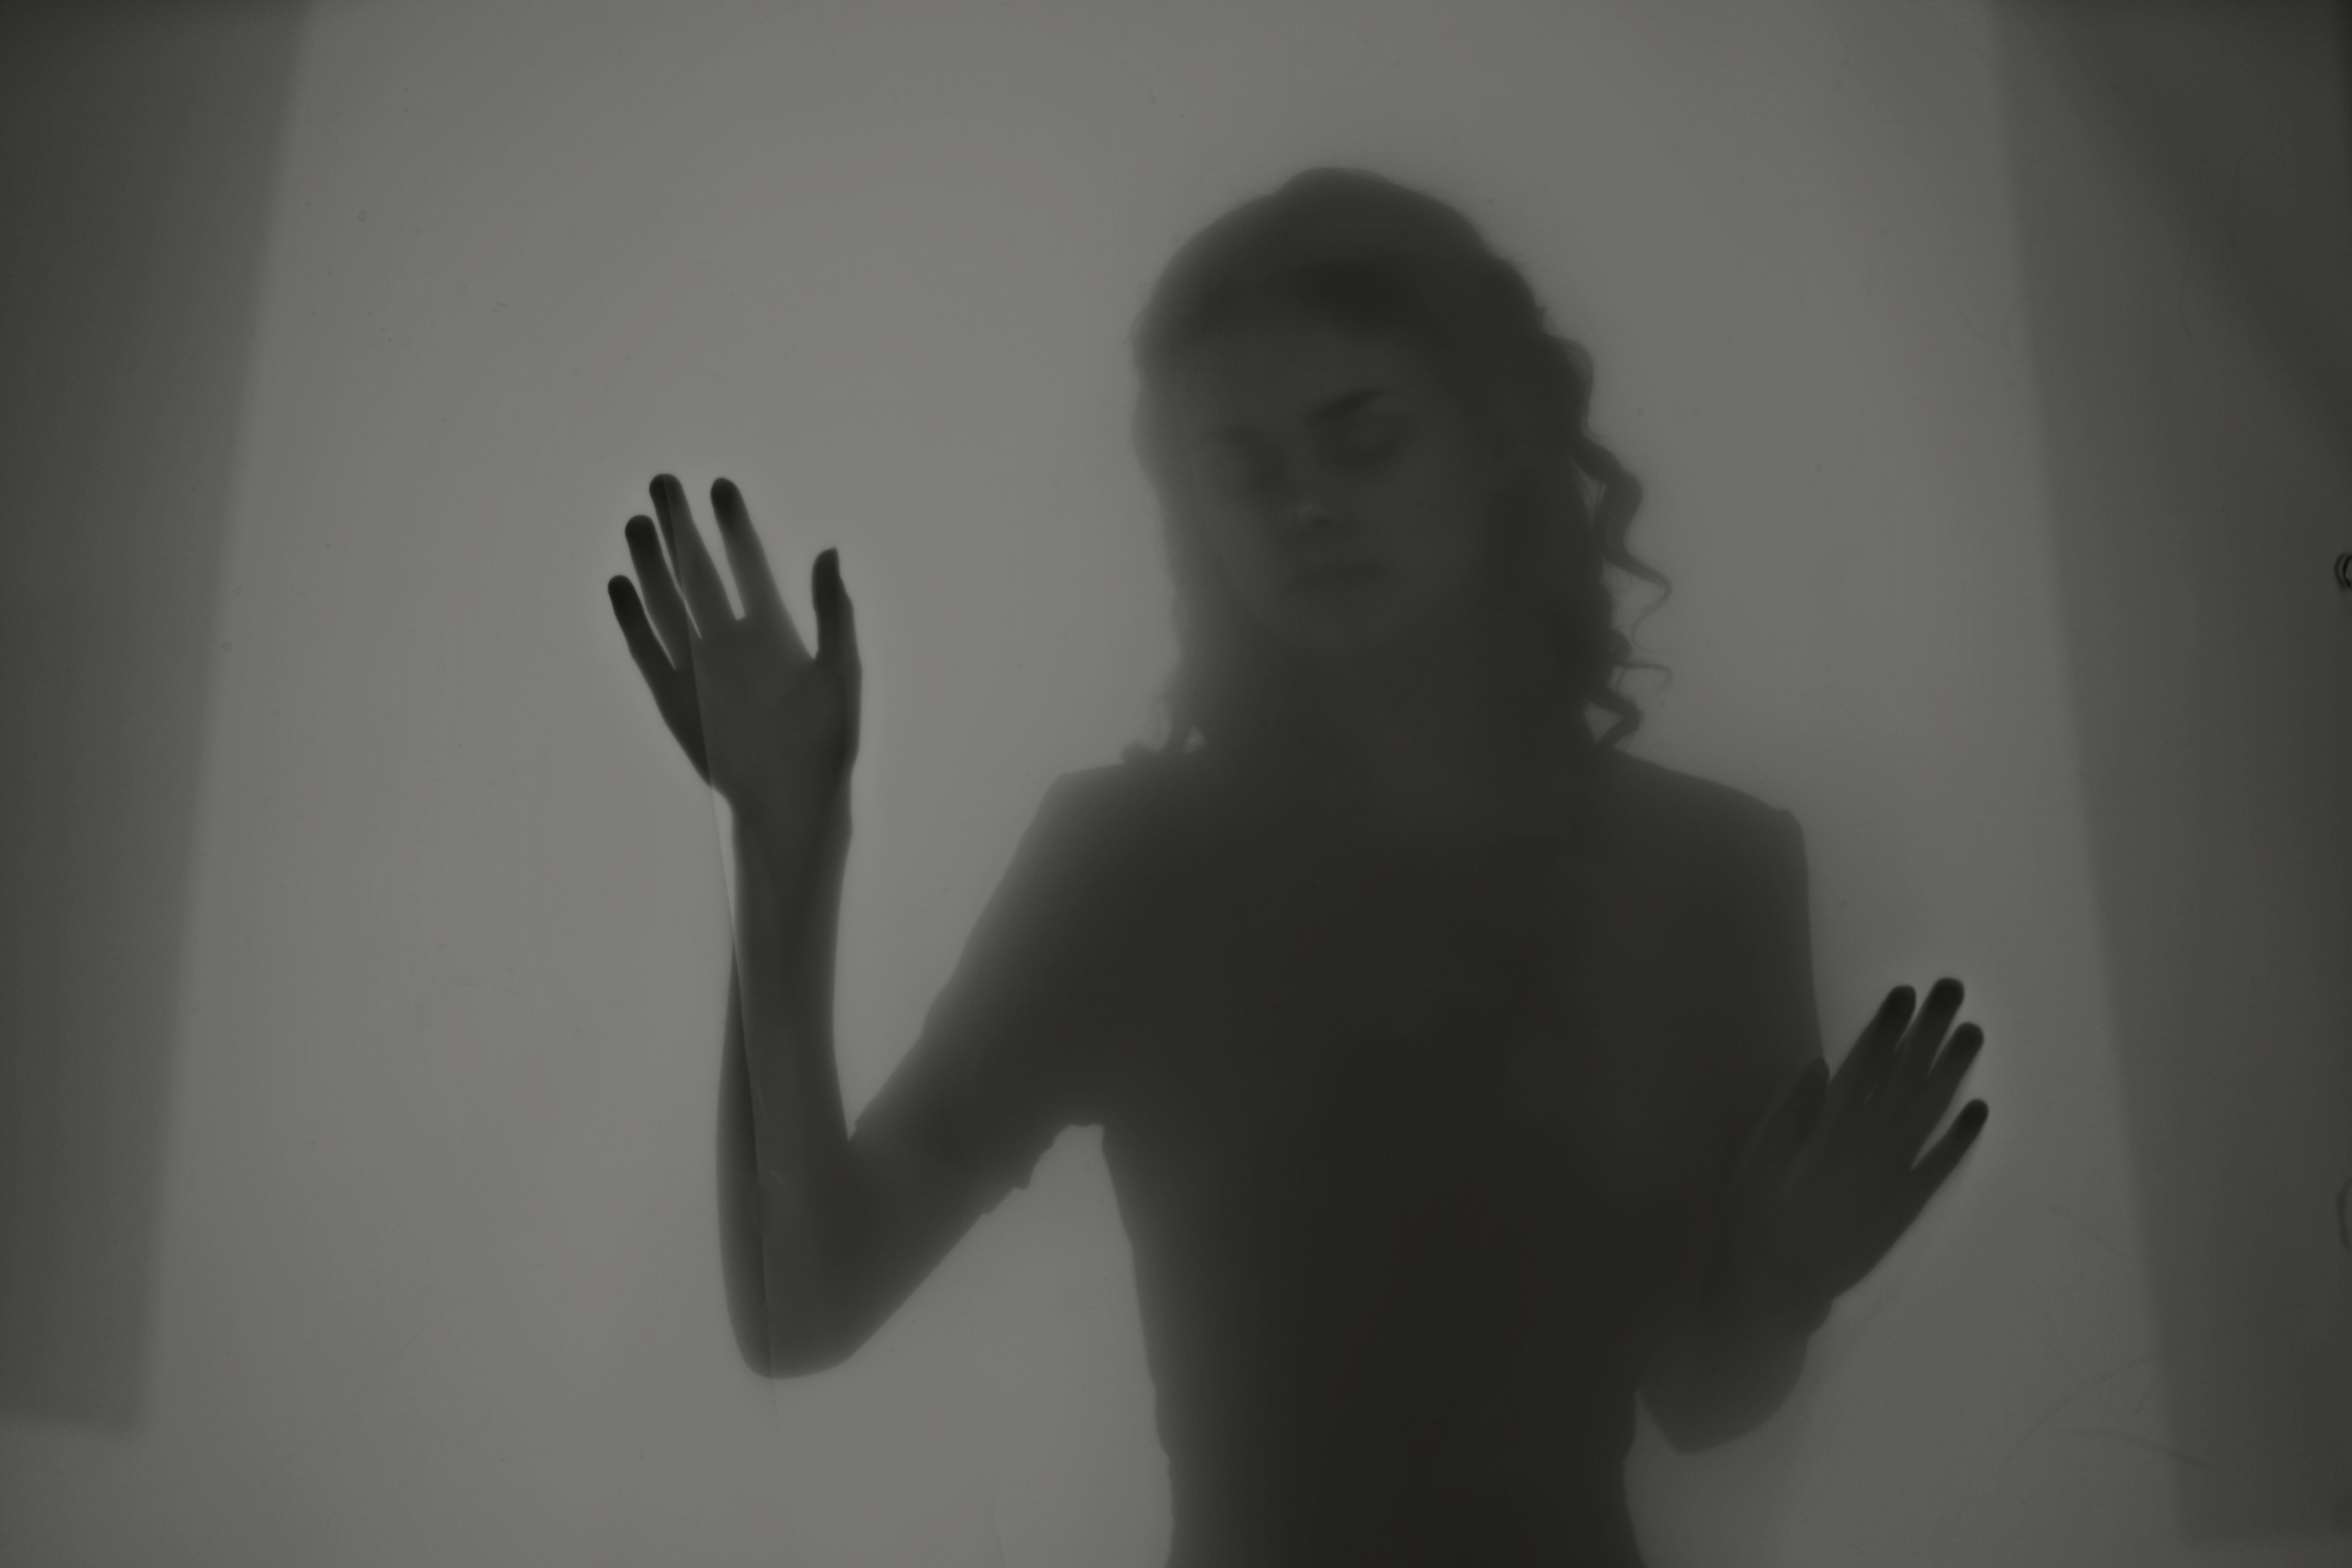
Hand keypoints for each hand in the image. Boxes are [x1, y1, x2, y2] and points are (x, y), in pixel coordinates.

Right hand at [607, 474, 859, 833]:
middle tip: (663, 481)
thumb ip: (833, 612)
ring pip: (668, 604)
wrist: (793, 801)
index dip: (733, 526)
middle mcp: (731, 641)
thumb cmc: (828, 742)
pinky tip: (620, 584)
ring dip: (651, 565)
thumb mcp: (841, 672)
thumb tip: (829, 549)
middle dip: (681, 529)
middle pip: (699, 573)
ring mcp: (698, 666)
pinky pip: (647, 651)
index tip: (720, 486)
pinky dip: (632, 620)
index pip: (748, 564)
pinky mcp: (672, 697)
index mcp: (774, 630)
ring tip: (638, 522)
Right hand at [1705, 978, 1989, 1337]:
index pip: (1866, 1070)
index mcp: (1832, 1138)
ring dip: (1952, 1074)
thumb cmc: (1752, 1228)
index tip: (1903, 994)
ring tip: (1972, 1034)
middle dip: (1929, 1034)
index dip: (1886, 1030)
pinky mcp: (1903, 1210)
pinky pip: (1939, 1169)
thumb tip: (1817, 1068)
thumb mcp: (1751, 1169)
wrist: (1777, 1296)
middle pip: (1907, 1082)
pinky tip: (1977, 1111)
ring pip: (1930, 1117)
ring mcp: (1893, 1182)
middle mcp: (1871, 1154)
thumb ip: (1787, 1119)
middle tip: (1951, 991)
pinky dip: (1961, 1140)